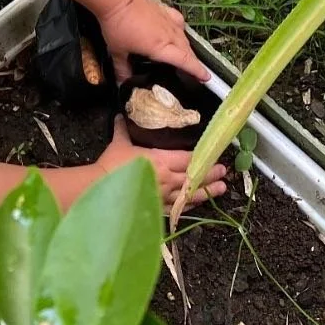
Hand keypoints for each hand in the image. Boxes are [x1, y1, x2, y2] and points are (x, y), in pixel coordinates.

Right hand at [96, 117, 227, 212]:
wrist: (100, 188)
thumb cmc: (111, 165)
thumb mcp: (120, 143)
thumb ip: (124, 130)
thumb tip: (122, 116)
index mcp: (161, 161)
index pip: (188, 159)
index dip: (203, 158)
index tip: (215, 157)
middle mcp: (167, 179)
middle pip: (194, 177)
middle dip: (210, 175)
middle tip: (224, 173)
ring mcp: (163, 196)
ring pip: (190, 194)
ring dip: (206, 191)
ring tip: (220, 189)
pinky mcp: (157, 208)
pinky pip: (178, 207)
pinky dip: (189, 205)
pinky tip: (197, 204)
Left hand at [98, 0, 210, 83]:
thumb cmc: (117, 26)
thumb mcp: (117, 51)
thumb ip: (122, 69)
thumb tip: (122, 83)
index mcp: (160, 47)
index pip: (184, 61)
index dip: (197, 70)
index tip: (207, 78)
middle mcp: (169, 34)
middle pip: (187, 50)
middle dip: (193, 62)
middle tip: (195, 71)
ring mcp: (168, 20)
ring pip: (184, 37)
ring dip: (187, 48)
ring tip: (186, 55)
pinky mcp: (164, 9)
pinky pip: (178, 21)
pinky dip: (181, 29)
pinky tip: (177, 31)